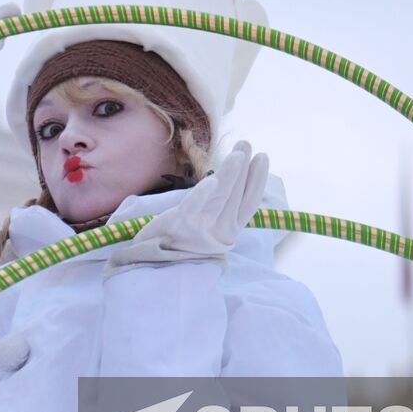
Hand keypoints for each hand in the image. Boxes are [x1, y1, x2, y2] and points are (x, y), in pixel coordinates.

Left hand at [103, 141, 268, 277]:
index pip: (247, 204)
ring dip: (230, 174)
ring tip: (239, 152)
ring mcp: (199, 231)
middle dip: (242, 169)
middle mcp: (217, 233)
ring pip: (219, 199)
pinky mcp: (179, 227)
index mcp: (226, 234)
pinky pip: (193, 208)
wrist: (150, 268)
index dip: (256, 182)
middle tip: (246, 144)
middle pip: (234, 197)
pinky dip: (203, 195)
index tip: (262, 158)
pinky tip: (212, 180)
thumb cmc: (175, 245)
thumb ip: (217, 210)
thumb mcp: (202, 229)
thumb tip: (230, 181)